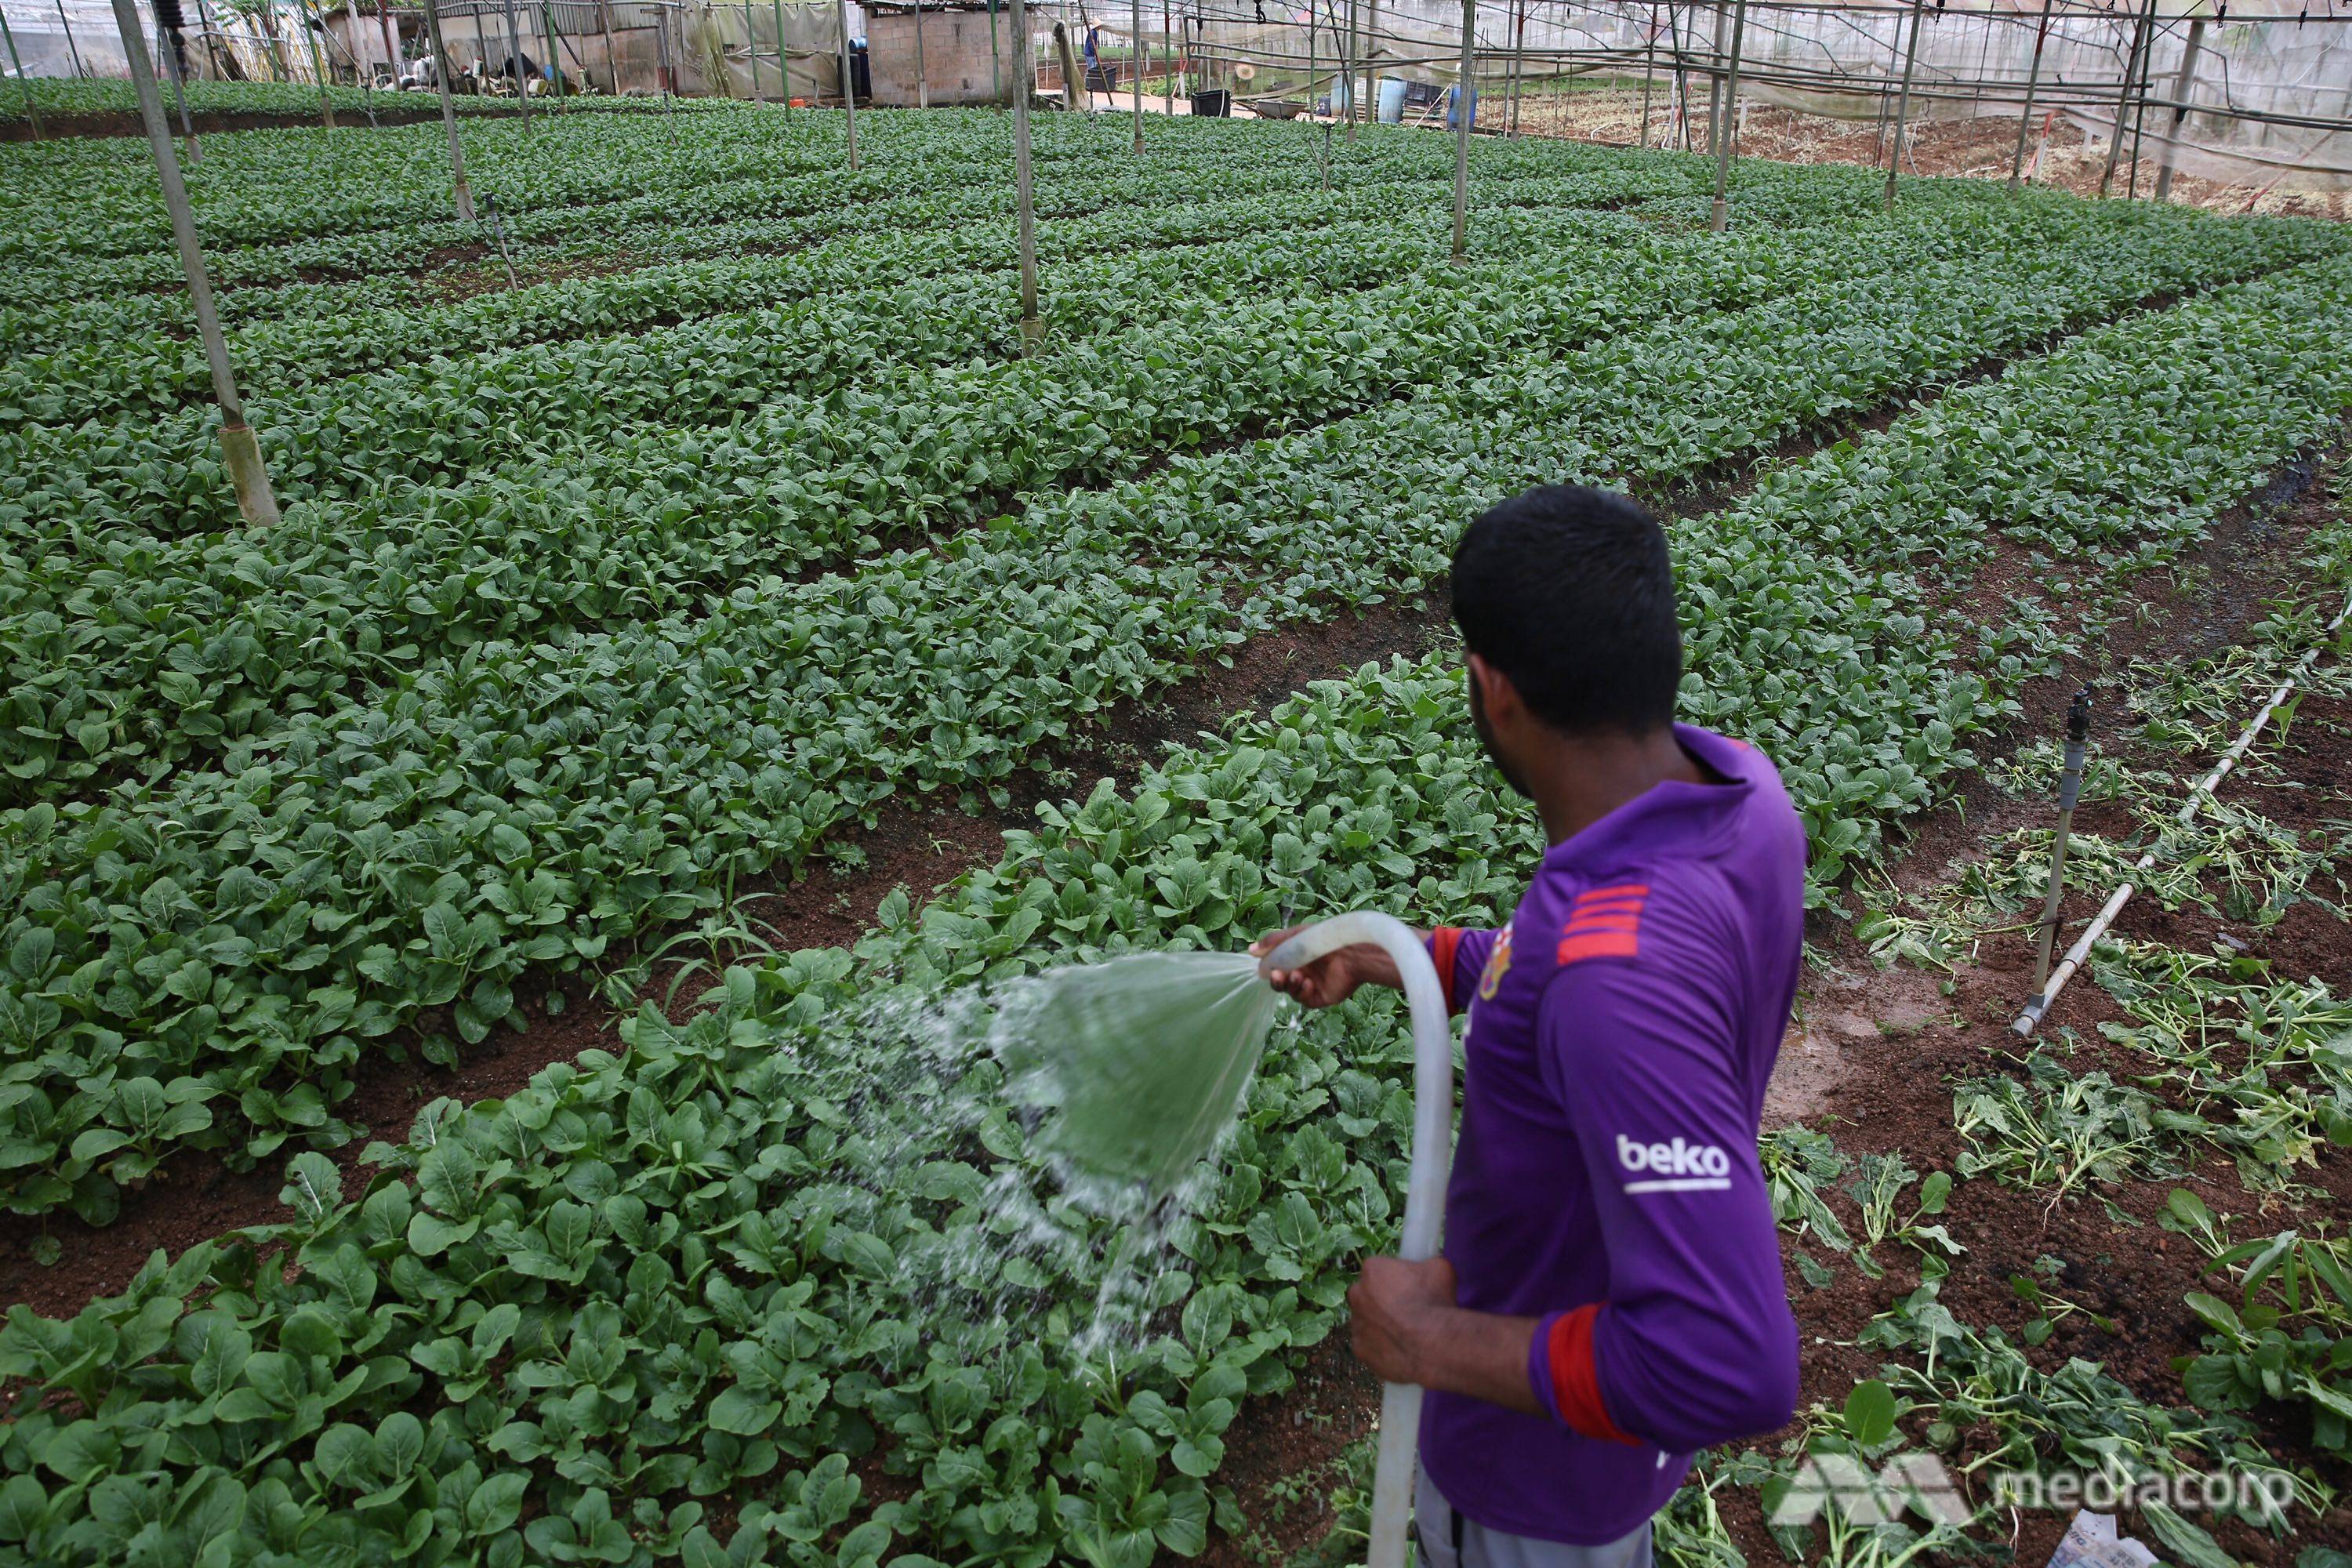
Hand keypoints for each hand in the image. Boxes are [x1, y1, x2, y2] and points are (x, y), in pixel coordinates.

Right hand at [1250, 925, 1401, 1007]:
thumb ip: (1272, 942)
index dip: (1268, 968)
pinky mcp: (1320, 997)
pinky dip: (1302, 992)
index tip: (1262, 967)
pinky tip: (1308, 983)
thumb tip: (1250, 950)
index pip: (1275, 966)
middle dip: (1276, 980)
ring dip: (1289, 985)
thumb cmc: (1322, 939)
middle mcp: (1302, 971)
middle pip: (1280, 982)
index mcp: (1295, 957)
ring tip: (1297, 976)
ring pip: (1290, 992)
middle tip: (1277, 974)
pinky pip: (1304, 999)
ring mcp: (1311, 985)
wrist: (1351, 953)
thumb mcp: (1294, 935)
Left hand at [1348, 1255, 1458, 1385]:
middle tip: (1408, 1310)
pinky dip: (1381, 1347)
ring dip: (1381, 1324)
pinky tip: (1401, 1350)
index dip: (1397, 1277)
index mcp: (1372, 1269)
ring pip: (1367, 1320)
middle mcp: (1357, 1294)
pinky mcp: (1359, 1349)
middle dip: (1382, 1299)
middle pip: (1368, 1294)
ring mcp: (1356, 1323)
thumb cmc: (1435, 1302)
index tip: (1411, 1286)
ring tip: (1407, 1333)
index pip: (1380, 1268)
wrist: (1433, 1346)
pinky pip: (1369, 1345)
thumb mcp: (1440, 1268)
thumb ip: (1425, 1265)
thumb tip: (1427, 1269)